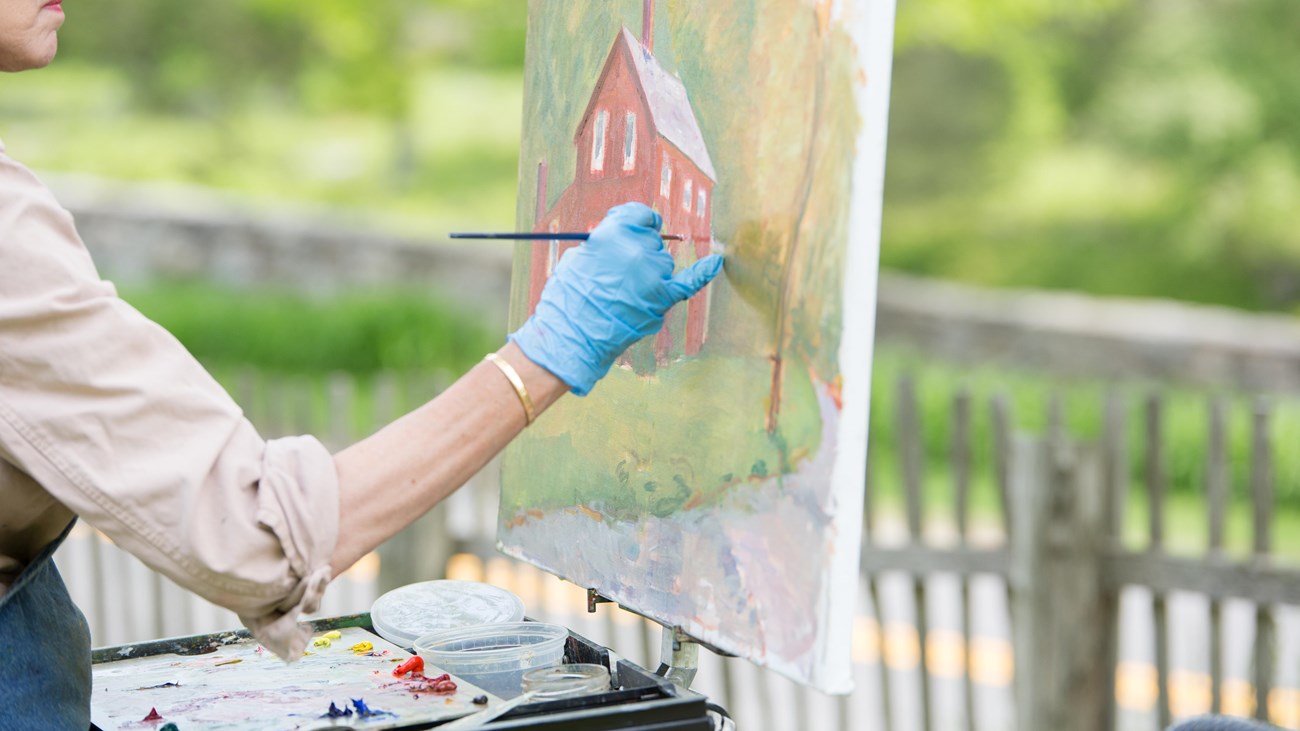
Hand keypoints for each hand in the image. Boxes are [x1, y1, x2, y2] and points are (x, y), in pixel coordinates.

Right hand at [509, 202, 723, 394]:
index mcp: (614, 232)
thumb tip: (621, 244)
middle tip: (618, 274)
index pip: (639, 214)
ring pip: (663, 263)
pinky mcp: (662, 298)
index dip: (637, 222)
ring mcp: (653, 273)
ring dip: (649, 273)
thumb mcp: (578, 257)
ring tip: (623, 294)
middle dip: (639, 253)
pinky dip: (704, 272)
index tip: (635, 227)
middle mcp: (637, 248)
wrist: (571, 336)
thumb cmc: (568, 298)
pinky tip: (716, 262)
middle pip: (652, 241)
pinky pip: (689, 282)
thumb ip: (605, 245)